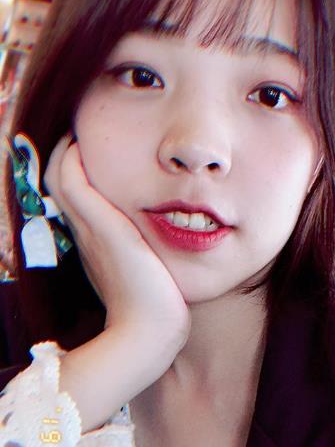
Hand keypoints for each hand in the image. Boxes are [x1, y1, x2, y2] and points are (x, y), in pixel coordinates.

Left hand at [44, 134, 189, 345]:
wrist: (149, 330)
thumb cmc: (137, 283)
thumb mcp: (110, 233)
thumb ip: (87, 197)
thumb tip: (72, 158)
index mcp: (85, 223)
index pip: (60, 176)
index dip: (65, 149)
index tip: (85, 130)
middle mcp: (87, 234)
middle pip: (68, 187)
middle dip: (75, 159)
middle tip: (97, 140)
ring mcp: (101, 248)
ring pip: (85, 203)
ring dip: (91, 178)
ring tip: (113, 162)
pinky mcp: (117, 260)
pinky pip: (101, 221)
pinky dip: (105, 201)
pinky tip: (127, 200)